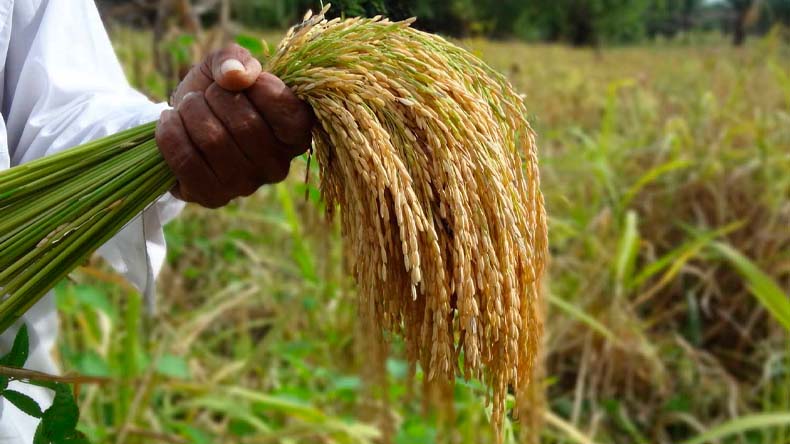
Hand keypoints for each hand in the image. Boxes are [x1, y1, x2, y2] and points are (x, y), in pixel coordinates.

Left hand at [156, 44, 313, 207]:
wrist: (182, 121)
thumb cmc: (215, 92)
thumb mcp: (228, 65)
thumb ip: (236, 59)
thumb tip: (235, 76)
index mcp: (295, 134)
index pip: (287, 110)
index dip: (259, 87)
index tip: (239, 81)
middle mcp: (278, 166)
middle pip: (246, 125)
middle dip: (215, 98)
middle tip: (206, 94)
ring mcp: (246, 186)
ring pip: (213, 141)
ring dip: (190, 112)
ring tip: (187, 106)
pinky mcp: (213, 197)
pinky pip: (187, 162)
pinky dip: (170, 134)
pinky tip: (170, 122)